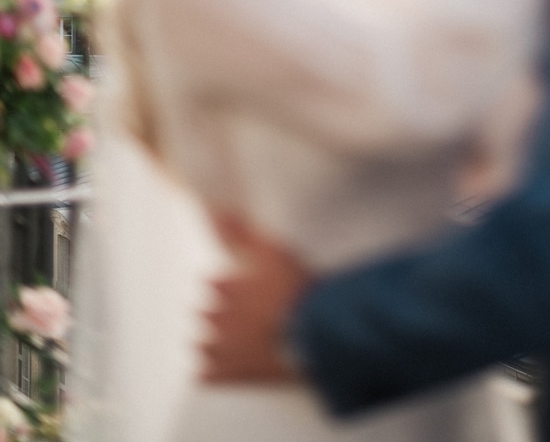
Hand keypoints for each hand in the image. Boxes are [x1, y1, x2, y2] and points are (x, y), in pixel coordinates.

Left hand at [200, 211, 316, 384]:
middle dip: (213, 315)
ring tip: (222, 342)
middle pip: (203, 315)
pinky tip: (213, 371)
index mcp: (228, 287)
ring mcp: (224, 347)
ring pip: (202, 345)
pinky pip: (206, 376)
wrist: (313, 330)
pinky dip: (209, 372)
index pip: (210, 285)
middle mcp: (220, 316)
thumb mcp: (272, 250)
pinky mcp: (233, 374)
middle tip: (230, 316)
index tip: (226, 287)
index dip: (221, 287)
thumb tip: (215, 208)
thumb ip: (241, 231)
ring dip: (210, 343)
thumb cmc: (295, 289)